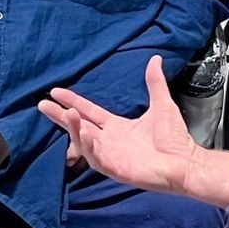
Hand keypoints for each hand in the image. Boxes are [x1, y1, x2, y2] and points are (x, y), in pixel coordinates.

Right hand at [38, 55, 197, 193]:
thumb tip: (155, 59)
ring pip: (83, 141)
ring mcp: (110, 155)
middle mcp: (109, 140)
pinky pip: (95, 157)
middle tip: (43, 104)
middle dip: (60, 116)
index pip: (89, 111)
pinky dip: (88, 144)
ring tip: (66, 113)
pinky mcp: (114, 168)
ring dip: (73, 127)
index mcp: (116, 127)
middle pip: (78, 126)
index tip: (55, 91)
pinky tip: (83, 132)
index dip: (72, 101)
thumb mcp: (162, 105)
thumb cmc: (174, 139)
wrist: (185, 162)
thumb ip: (154, 83)